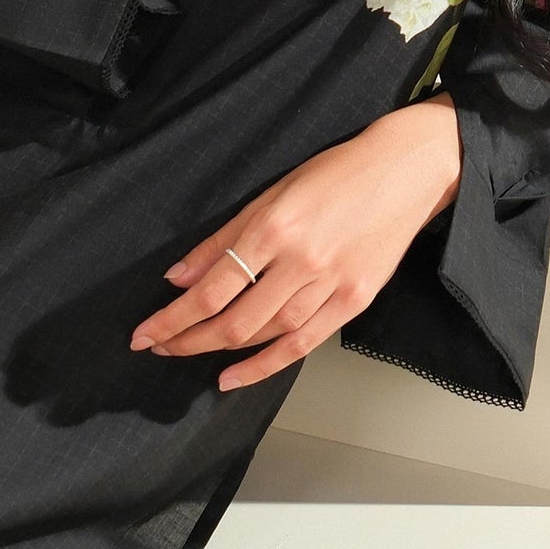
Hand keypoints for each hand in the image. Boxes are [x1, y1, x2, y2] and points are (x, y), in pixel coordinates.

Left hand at [129, 93, 462, 391]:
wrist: (404, 171)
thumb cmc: (336, 173)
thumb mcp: (270, 194)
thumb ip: (222, 240)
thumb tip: (180, 278)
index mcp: (274, 227)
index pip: (211, 289)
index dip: (173, 319)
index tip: (145, 334)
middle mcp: (301, 260)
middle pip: (234, 320)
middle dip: (188, 340)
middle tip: (160, 347)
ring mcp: (331, 284)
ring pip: (266, 335)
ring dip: (220, 352)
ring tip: (191, 353)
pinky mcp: (355, 301)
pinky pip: (302, 345)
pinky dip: (264, 366)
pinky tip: (234, 376)